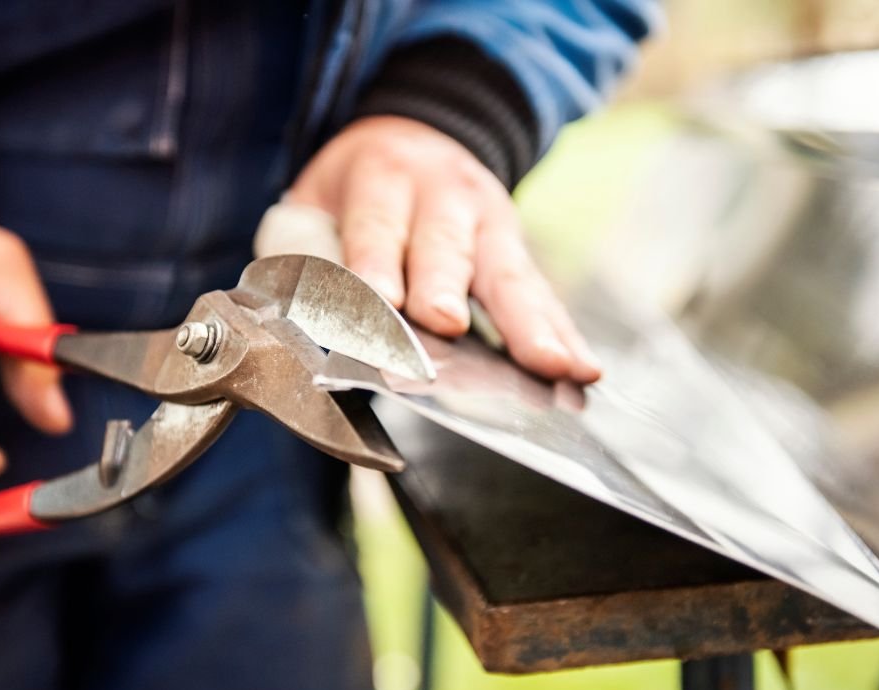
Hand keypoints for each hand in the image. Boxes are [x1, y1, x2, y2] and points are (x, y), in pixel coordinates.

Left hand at [288, 116, 600, 381]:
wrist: (420, 135)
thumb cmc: (359, 189)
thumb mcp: (318, 199)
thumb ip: (307, 251)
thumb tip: (295, 315)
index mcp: (383, 177)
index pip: (375, 226)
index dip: (375, 265)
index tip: (379, 303)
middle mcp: (444, 195)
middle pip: (444, 248)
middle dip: (444, 288)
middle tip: (444, 325)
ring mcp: (489, 223)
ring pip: (508, 276)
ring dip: (529, 324)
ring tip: (553, 365)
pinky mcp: (517, 252)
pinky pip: (542, 295)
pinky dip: (563, 332)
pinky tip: (583, 366)